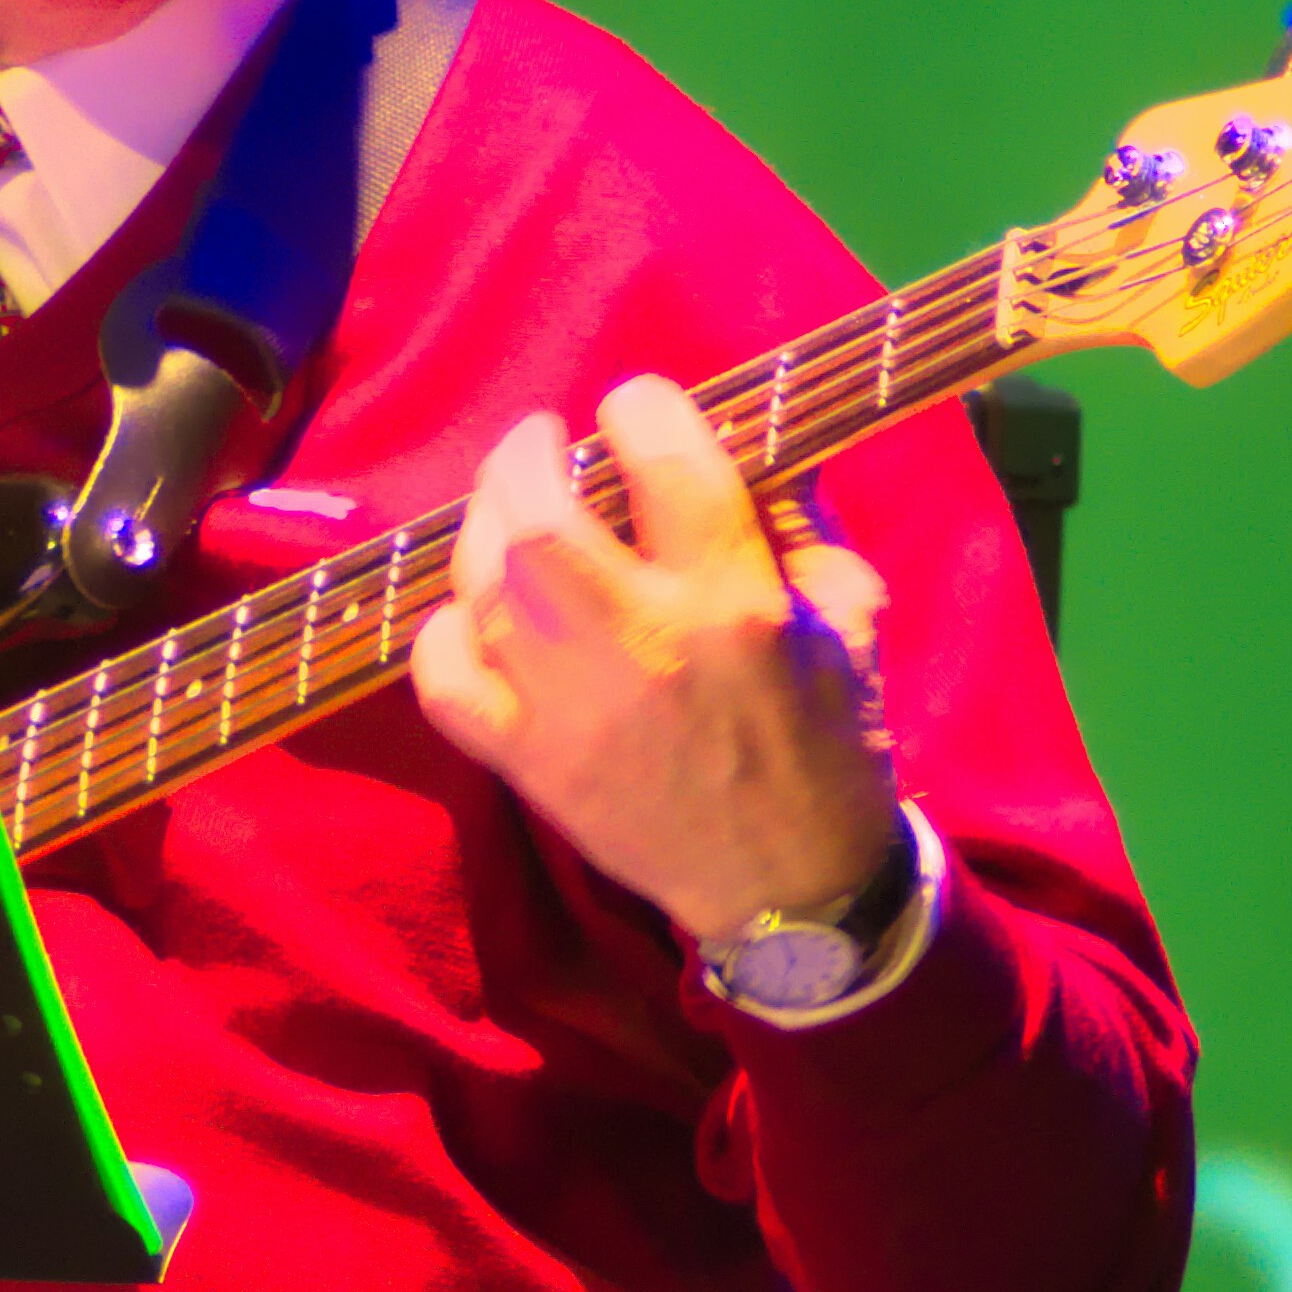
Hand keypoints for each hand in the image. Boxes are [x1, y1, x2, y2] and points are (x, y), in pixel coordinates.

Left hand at [408, 376, 903, 950]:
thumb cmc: (827, 739)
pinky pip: (444, 680)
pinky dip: (444, 633)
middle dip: (525, 458)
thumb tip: (737, 438)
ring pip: (483, 586)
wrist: (792, 886)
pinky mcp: (527, 764)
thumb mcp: (847, 612)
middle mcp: (642, 643)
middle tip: (539, 446)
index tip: (632, 411)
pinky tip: (476, 615)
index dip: (638, 405)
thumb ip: (794, 519)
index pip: (664, 456)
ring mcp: (570, 710)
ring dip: (483, 531)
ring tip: (508, 515)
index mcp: (734, 597)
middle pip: (539, 517)